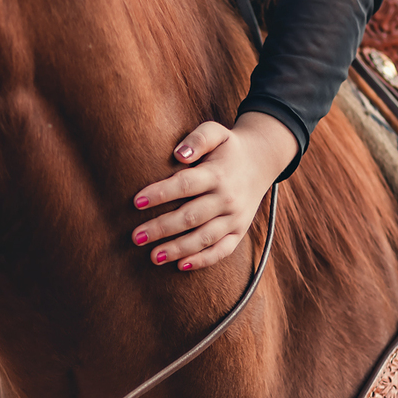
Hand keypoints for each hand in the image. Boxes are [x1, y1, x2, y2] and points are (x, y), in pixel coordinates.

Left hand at [131, 113, 296, 270]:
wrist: (262, 161)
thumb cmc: (228, 148)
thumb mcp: (217, 132)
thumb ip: (198, 138)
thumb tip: (180, 154)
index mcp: (217, 174)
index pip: (185, 185)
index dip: (160, 194)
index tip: (136, 202)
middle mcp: (227, 198)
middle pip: (191, 216)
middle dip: (162, 228)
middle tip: (136, 236)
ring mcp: (234, 217)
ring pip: (204, 237)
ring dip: (178, 249)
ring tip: (153, 256)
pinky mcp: (239, 231)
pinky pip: (222, 250)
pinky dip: (203, 260)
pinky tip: (181, 265)